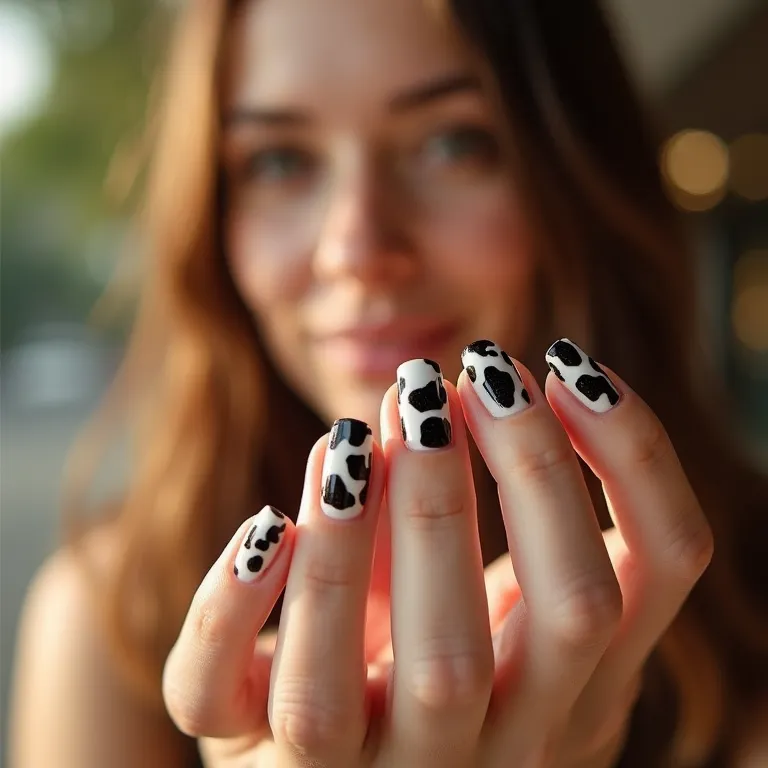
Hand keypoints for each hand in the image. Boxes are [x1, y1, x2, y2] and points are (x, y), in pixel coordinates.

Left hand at [163, 340, 713, 767]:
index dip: (637, 457)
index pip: (657, 569)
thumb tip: (412, 403)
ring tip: (346, 440)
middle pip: (563, 613)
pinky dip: (235, 603)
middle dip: (525, 471)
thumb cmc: (411, 660)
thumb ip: (447, 512)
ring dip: (369, 536)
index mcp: (566, 686)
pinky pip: (218, 699)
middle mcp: (496, 741)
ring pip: (413, 668)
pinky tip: (265, 526)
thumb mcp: (457, 596)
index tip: (571, 364)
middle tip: (451, 383)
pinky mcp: (256, 762)